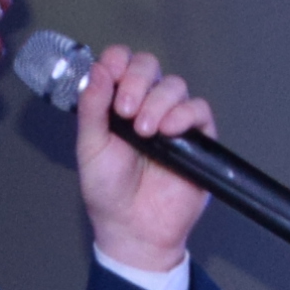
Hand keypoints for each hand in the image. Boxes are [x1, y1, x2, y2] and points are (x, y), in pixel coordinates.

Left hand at [73, 46, 216, 275]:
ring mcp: (173, 120)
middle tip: (125, 109)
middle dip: (137, 80)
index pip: (122, 63)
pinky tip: (167, 131)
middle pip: (149, 66)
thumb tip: (99, 69)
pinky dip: (183, 114)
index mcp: (117, 103)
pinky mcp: (197, 139)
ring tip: (144, 131)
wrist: (132, 228)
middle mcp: (145, 105)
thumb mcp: (90, 146)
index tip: (110, 74)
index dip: (117, 61)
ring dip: (157, 102)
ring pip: (174, 85)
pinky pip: (199, 110)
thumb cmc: (109, 192)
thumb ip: (92, 107)